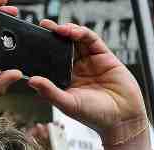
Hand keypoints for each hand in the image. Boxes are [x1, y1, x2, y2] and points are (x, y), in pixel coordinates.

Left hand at [26, 20, 152, 149]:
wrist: (123, 119)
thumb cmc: (96, 116)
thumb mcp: (69, 104)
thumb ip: (50, 91)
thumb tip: (30, 80)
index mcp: (65, 80)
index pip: (50, 60)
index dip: (41, 49)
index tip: (30, 41)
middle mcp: (77, 69)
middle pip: (62, 46)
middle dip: (52, 35)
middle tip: (41, 26)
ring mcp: (90, 61)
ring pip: (76, 39)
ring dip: (66, 31)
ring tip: (57, 28)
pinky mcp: (105, 56)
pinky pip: (91, 39)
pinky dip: (82, 32)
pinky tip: (73, 32)